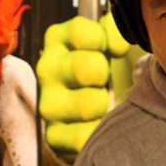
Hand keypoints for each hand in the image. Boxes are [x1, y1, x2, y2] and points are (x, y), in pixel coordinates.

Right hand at [36, 15, 129, 155]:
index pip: (78, 31)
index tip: (111, 49)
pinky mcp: (54, 135)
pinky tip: (98, 123)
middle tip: (106, 79)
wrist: (108, 115)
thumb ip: (117, 28)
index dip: (103, 39)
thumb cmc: (110, 73)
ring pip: (85, 104)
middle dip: (103, 73)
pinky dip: (98, 131)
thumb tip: (118, 38)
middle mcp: (47, 69)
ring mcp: (48, 104)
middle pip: (81, 67)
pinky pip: (81, 136)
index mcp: (59, 41)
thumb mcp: (114, 44)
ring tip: (102, 102)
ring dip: (103, 104)